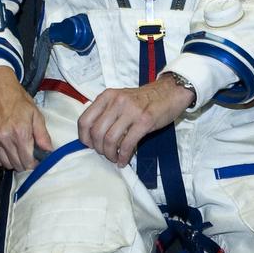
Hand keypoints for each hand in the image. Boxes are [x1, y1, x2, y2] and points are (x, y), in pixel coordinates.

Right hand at [0, 66, 53, 171]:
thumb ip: (43, 135)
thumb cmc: (18, 100)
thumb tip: (49, 151)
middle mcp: (4, 137)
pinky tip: (5, 149)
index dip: (33, 165)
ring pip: (4, 164)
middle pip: (16, 165)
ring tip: (16, 151)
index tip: (36, 162)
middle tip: (27, 156)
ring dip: (12, 161)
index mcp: (20, 132)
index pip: (27, 162)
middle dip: (24, 164)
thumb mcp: (36, 114)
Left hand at [78, 77, 193, 164]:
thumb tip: (94, 136)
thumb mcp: (120, 99)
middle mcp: (117, 102)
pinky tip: (123, 160)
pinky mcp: (144, 121)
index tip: (90, 145)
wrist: (169, 92)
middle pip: (96, 132)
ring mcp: (131, 111)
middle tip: (105, 154)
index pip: (85, 120)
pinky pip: (127, 144)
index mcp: (107, 96)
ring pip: (110, 139)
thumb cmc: (144, 99)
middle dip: (98, 148)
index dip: (84, 138)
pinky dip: (123, 156)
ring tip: (114, 158)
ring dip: (110, 154)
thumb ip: (106, 112)